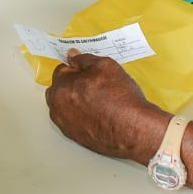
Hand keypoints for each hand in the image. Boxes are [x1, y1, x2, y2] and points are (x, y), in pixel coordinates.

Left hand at [46, 51, 163, 160]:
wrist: (134, 130)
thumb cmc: (120, 99)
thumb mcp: (105, 66)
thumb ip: (84, 59)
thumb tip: (73, 56)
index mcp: (61, 89)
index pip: (62, 70)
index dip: (78, 68)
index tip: (88, 71)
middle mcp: (58, 109)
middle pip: (61, 89)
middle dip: (73, 84)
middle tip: (95, 85)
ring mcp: (66, 125)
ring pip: (67, 105)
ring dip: (76, 101)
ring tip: (99, 100)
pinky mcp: (76, 137)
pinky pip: (74, 120)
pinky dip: (82, 115)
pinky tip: (99, 113)